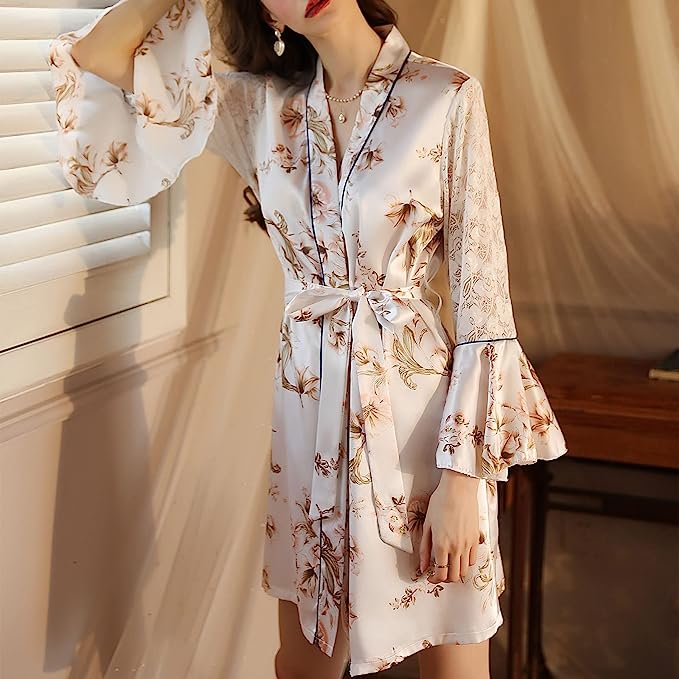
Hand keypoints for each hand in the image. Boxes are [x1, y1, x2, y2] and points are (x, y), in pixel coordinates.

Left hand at [419, 469, 480, 583]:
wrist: (458, 488)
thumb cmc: (440, 502)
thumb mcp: (427, 524)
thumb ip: (424, 548)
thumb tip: (423, 566)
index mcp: (441, 545)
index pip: (440, 574)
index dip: (434, 579)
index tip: (430, 577)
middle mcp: (456, 548)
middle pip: (453, 576)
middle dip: (445, 579)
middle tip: (439, 573)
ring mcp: (468, 544)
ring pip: (464, 571)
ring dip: (455, 572)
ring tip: (448, 565)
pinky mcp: (476, 538)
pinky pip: (473, 560)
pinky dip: (465, 563)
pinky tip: (458, 556)